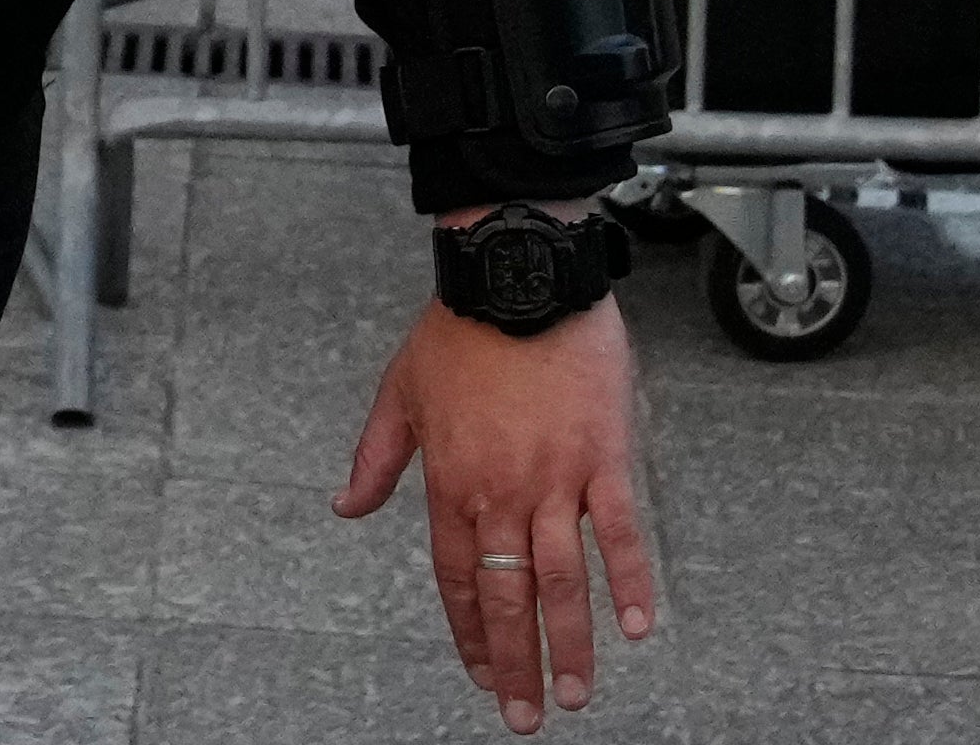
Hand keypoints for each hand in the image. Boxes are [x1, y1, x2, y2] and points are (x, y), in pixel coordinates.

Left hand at [337, 283, 657, 732]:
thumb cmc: (456, 333)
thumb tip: (344, 507)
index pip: (456, 575)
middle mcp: (500, 489)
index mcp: (449, 479)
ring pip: (562, 579)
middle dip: (514, 662)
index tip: (477, 672)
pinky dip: (629, 582)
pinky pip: (620, 533)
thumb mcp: (398, 393)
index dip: (468, 629)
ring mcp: (556, 479)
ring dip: (569, 643)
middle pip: (507, 593)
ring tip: (573, 694)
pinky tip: (634, 628)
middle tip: (522, 717)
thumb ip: (375, 460)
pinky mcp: (604, 459)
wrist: (516, 279)